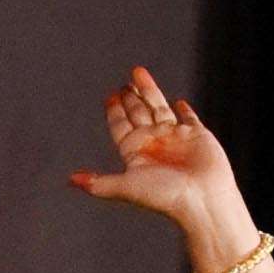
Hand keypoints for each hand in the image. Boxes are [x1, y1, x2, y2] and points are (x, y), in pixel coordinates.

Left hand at [65, 66, 246, 247]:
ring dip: (149, 92)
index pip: (121, 126)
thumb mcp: (126, 186)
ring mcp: (176, 138)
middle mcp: (154, 143)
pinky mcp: (198, 136)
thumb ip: (98, 182)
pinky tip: (178, 102)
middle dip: (130, 98)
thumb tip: (71, 180)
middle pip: (138, 114)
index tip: (110, 96)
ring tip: (139, 72)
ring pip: (159, 108)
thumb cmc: (164, 195)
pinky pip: (189, 118)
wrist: (202, 200)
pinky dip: (183, 111)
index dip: (115, 111)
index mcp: (136, 152)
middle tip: (123, 83)